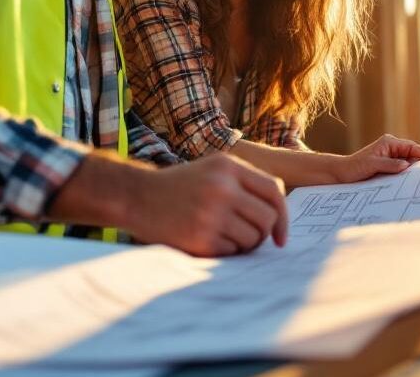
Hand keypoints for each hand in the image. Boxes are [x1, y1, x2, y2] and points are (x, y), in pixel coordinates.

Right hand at [125, 154, 288, 255]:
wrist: (136, 196)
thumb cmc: (180, 186)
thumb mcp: (213, 169)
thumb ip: (245, 183)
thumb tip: (278, 215)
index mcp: (228, 166)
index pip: (273, 191)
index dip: (283, 216)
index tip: (281, 237)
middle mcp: (223, 187)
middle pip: (267, 218)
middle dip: (262, 233)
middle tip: (246, 237)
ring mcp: (211, 213)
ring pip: (252, 238)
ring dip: (244, 244)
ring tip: (224, 237)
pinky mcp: (200, 237)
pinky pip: (232, 252)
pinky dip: (225, 251)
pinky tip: (208, 241)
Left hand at [334, 134, 419, 183]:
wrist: (341, 174)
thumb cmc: (354, 167)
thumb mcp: (372, 165)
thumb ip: (390, 164)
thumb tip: (406, 165)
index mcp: (389, 142)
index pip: (411, 147)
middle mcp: (391, 147)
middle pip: (412, 155)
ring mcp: (390, 157)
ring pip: (407, 163)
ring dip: (412, 171)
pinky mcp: (388, 165)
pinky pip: (401, 170)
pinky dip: (406, 175)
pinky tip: (410, 183)